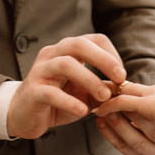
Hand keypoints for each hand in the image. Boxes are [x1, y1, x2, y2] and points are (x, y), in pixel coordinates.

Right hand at [7, 34, 125, 138]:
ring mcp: (41, 72)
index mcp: (68, 52)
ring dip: (89, 80)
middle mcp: (53, 55)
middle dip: (103, 59)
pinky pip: (50, 92)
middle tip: (120, 78)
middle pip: (79, 44)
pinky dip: (69, 102)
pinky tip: (83, 112)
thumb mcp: (86, 93)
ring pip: (65, 64)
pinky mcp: (33, 92)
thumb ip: (104, 88)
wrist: (26, 115)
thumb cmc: (59, 101)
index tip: (121, 76)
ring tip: (104, 96)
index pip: (94, 39)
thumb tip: (128, 88)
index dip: (111, 55)